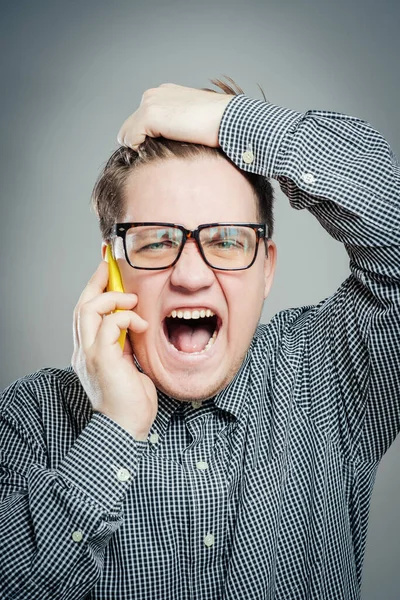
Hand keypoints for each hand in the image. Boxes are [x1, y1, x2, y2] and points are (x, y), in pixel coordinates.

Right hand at [72, 261, 156, 440]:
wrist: (126, 428)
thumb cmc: (131, 402)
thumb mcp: (128, 365)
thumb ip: (124, 345)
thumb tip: (132, 326)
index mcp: (89, 352)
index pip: (85, 313)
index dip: (95, 290)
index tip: (106, 271)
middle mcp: (83, 351)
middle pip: (81, 305)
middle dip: (97, 282)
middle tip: (112, 267)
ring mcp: (89, 354)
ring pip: (88, 309)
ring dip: (113, 298)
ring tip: (133, 300)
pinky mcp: (101, 358)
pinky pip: (109, 323)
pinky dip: (126, 317)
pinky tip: (140, 323)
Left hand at [117, 83, 233, 148]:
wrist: (229, 120)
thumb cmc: (220, 126)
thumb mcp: (194, 122)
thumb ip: (177, 127)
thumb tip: (167, 145)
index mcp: (164, 94)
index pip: (140, 121)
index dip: (148, 139)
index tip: (163, 150)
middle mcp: (153, 95)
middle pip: (129, 128)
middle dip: (140, 144)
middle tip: (160, 156)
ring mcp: (150, 104)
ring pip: (126, 135)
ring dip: (141, 148)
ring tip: (162, 154)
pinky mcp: (149, 115)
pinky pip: (131, 141)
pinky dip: (142, 151)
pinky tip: (162, 151)